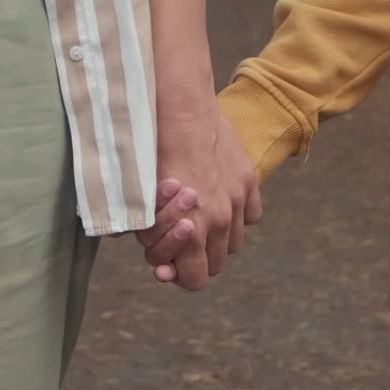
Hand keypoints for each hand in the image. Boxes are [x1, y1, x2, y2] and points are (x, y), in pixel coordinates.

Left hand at [137, 111, 261, 289]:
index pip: (195, 279)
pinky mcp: (248, 180)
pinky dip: (238, 215)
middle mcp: (221, 219)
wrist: (180, 109)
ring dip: (217, 239)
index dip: (178, 276)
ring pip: (234, 242)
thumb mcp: (140, 197)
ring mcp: (238, 199)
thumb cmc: (151, 151)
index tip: (165, 267)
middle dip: (195, 260)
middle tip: (178, 244)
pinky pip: (251, 215)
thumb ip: (145, 228)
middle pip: (216, 265)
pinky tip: (220, 202)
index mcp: (192, 229)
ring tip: (198, 221)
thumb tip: (139, 244)